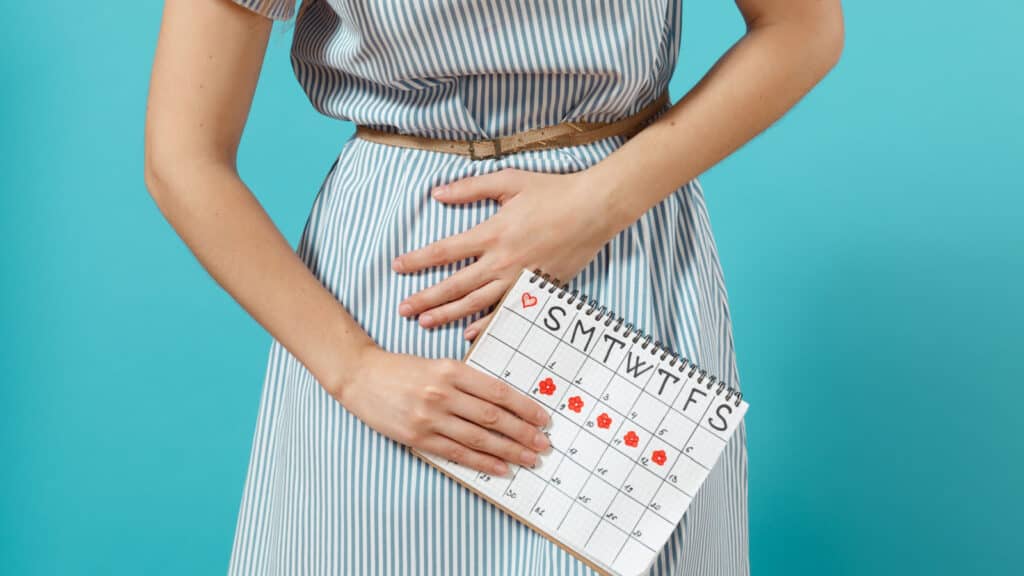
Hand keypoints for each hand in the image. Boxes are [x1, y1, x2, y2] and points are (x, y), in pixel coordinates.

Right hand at [328, 343, 551, 475]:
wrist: (361, 377)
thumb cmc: (403, 369)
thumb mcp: (438, 364)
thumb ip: (467, 380)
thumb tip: (504, 402)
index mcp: (451, 370)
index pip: (497, 392)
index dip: (524, 408)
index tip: (542, 419)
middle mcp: (442, 393)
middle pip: (493, 417)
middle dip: (523, 433)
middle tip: (544, 444)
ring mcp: (430, 417)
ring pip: (479, 438)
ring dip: (509, 451)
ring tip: (529, 458)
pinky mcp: (418, 437)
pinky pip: (457, 453)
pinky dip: (482, 462)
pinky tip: (501, 468)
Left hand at [392, 168, 615, 339]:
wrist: (594, 209)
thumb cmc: (552, 191)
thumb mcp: (508, 181)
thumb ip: (470, 188)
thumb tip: (438, 193)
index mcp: (491, 233)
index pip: (444, 251)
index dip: (418, 260)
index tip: (397, 267)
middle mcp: (502, 260)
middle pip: (454, 285)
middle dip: (425, 298)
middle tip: (402, 310)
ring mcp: (520, 279)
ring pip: (476, 303)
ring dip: (447, 314)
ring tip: (424, 322)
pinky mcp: (537, 290)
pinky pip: (507, 313)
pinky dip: (486, 325)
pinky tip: (468, 334)